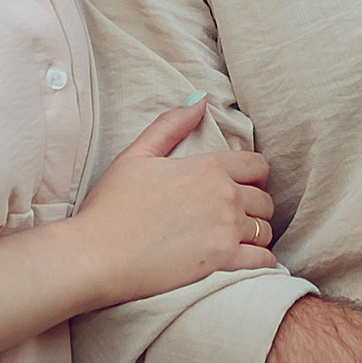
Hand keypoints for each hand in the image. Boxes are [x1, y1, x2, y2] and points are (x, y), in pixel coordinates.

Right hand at [70, 103, 277, 303]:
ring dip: (255, 234)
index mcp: (208, 167)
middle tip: (237, 216)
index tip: (244, 186)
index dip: (254, 175)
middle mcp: (225, 196)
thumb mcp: (137, 155)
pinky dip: (260, 260)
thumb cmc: (111, 205)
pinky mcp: (223, 262)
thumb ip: (170, 125)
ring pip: (265, 230)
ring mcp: (226, 229)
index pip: (257, 166)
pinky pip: (263, 260)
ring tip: (237, 239)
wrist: (96, 255)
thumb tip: (199, 100)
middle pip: (265, 200)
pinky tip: (246, 260)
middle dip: (255, 206)